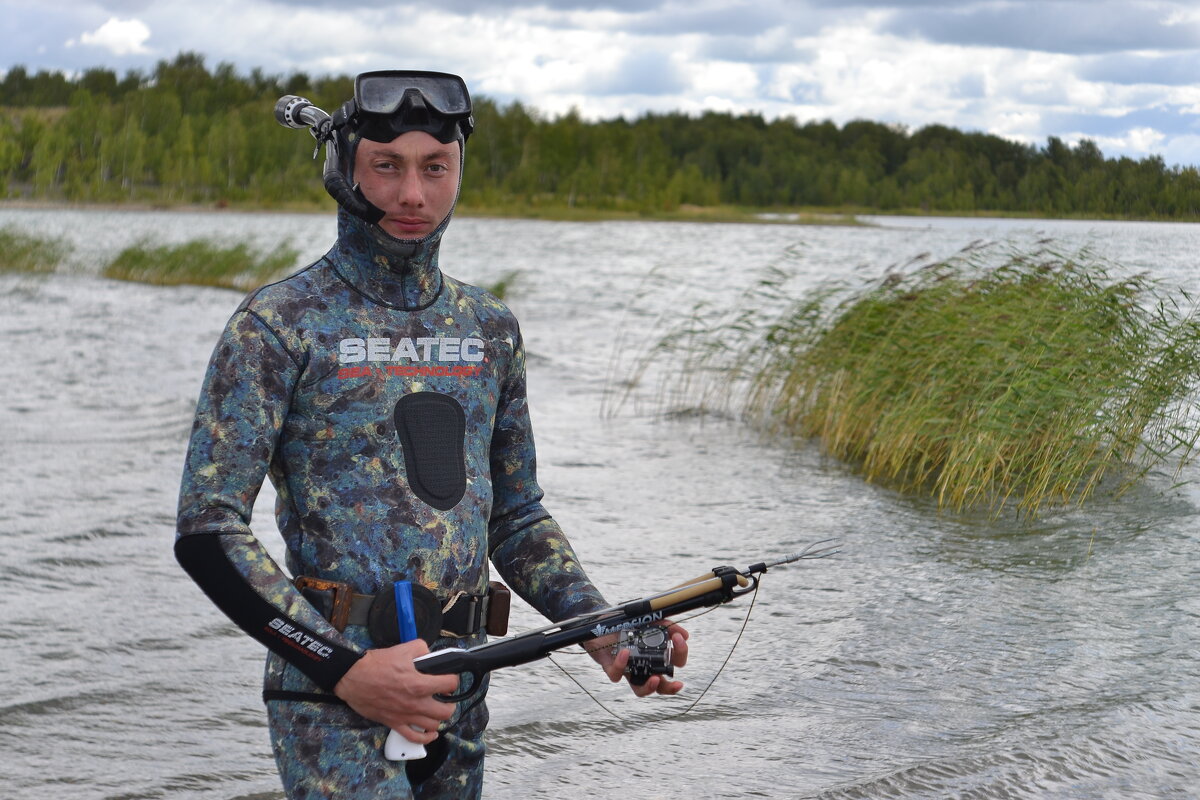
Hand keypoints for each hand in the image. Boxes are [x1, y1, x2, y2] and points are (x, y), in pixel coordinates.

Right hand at [333, 640, 459, 743]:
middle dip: (450, 703)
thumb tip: (429, 655)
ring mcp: (405, 715)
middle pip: (446, 711)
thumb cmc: (375, 664)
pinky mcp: (394, 723)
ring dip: (438, 718)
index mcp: (419, 684)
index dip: (453, 680)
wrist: (353, 678)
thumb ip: (421, 649)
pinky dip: (426, 738)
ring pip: (433, 726)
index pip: (450, 684)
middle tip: (445, 697)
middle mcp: (415, 703)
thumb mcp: (403, 649)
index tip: (449, 680)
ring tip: (436, 711)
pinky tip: (430, 732)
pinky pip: (415, 738)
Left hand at [589, 622, 689, 696]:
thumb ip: (665, 625)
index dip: (680, 654)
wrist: (602, 620)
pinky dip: (621, 664)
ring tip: (655, 678)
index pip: (674, 662)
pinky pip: (616, 674)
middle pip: (661, 685)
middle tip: (677, 682)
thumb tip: (685, 635)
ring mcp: (628, 669)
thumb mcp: (648, 620)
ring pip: (640, 690)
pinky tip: (626, 652)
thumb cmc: (627, 624)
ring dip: (649, 687)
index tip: (678, 639)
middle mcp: (643, 666)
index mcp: (655, 655)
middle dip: (671, 687)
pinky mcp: (611, 668)